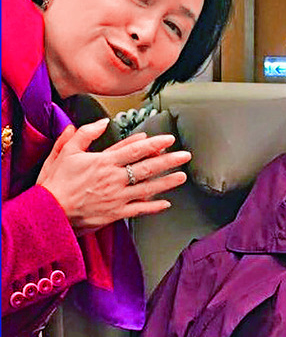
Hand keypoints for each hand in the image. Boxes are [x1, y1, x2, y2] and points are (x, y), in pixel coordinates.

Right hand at [37, 118, 190, 233]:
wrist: (48, 212)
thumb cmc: (54, 183)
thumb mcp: (64, 153)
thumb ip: (83, 135)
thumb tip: (101, 122)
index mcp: (103, 162)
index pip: (135, 149)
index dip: (154, 143)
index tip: (168, 139)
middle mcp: (114, 178)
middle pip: (148, 167)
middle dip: (169, 160)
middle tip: (185, 156)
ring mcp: (118, 197)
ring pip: (149, 188)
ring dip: (168, 182)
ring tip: (182, 176)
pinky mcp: (116, 213)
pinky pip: (140, 209)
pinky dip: (154, 207)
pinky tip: (166, 203)